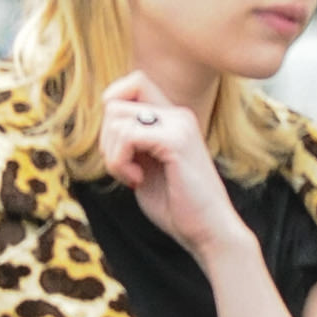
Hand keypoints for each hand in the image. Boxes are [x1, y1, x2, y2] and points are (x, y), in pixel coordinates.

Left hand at [99, 73, 250, 266]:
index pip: (132, 83)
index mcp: (173, 119)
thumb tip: (105, 128)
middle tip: (123, 169)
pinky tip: (137, 180)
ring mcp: (178, 124)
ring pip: (115, 117)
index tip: (119, 147)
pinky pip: (126, 136)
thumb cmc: (179, 209)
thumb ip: (131, 144)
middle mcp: (177, 114)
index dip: (112, 107)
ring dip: (112, 154)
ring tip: (132, 177)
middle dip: (106, 140)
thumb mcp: (147, 168)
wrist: (210, 233)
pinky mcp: (176, 141)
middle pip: (114, 101)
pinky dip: (120, 161)